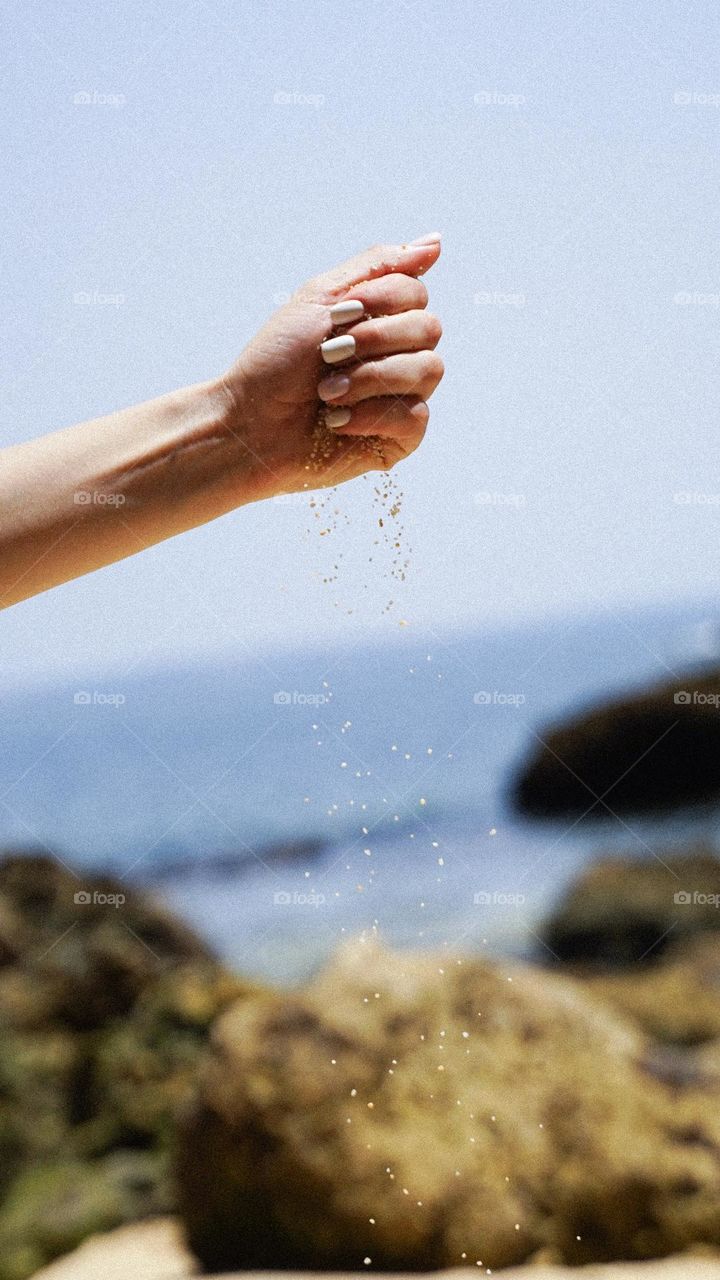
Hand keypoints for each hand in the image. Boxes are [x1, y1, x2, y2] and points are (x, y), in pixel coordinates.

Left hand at [221, 236, 443, 500]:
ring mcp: (402, 398)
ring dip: (369, 378)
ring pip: (429, 370)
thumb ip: (379, 265)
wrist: (249, 423)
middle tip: (329, 355)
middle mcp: (399, 356)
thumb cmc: (277, 363)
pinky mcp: (399, 439)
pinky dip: (371, 415)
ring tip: (326, 393)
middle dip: (373, 339)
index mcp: (381, 321)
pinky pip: (416, 417)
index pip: (416, 293)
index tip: (336, 316)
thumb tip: (437, 241)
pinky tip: (338, 422)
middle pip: (429, 329)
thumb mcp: (322, 297)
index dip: (379, 300)